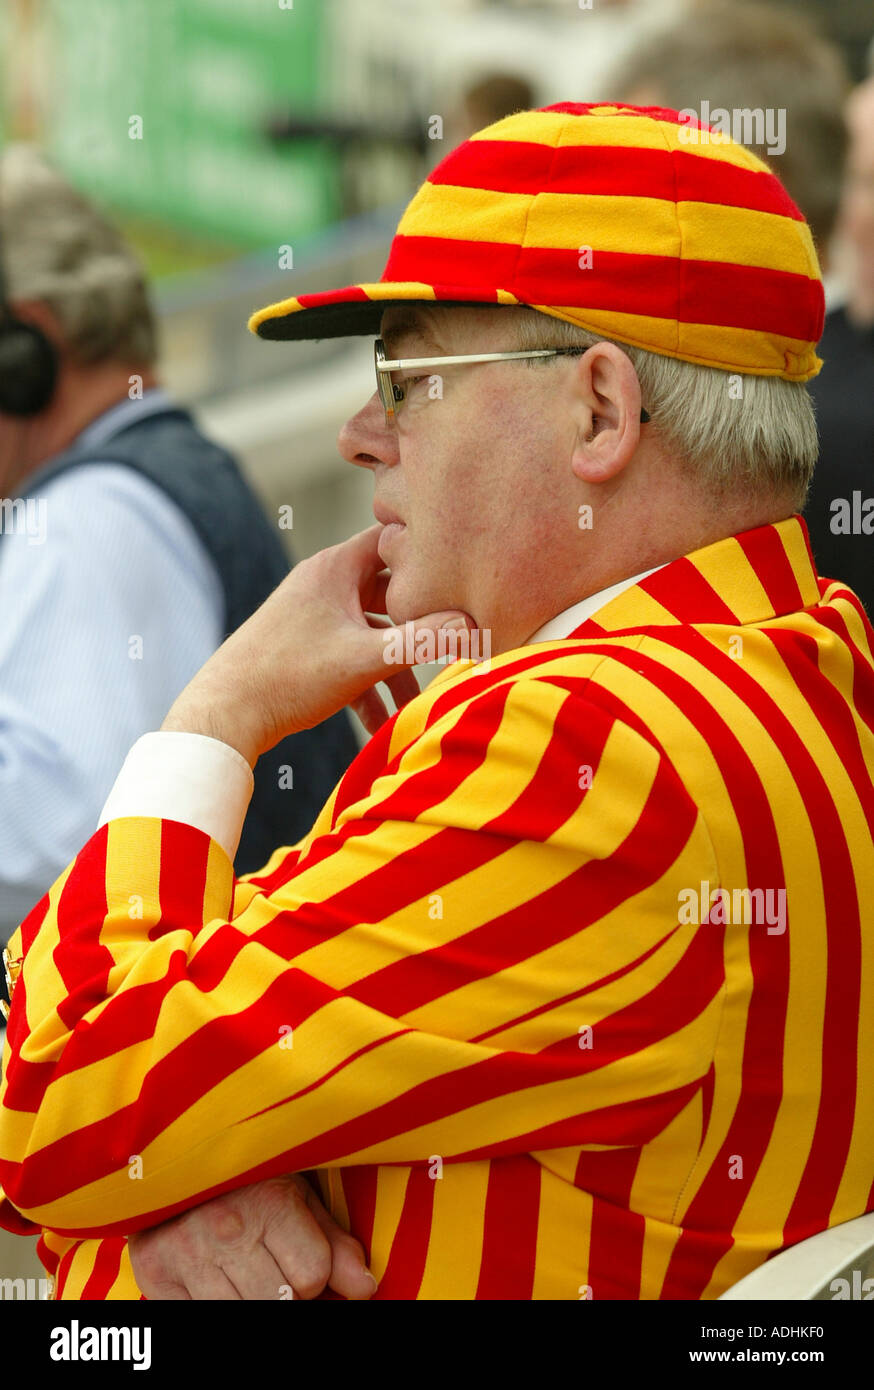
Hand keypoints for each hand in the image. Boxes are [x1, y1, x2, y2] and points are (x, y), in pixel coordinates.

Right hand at [128, 1173, 375, 1299]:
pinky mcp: (155, 1274)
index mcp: (270, 1200)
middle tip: (269, 1260)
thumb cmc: (245, 1178)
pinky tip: (214, 1276)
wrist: (170, 1159)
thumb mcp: (297, 1193)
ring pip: (244, 1313)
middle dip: (284, 1289)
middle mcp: (227, 1227)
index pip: (314, 1275)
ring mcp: (187, 1253)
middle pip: (282, 1301)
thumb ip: (333, 1242)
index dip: (314, 1272)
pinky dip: (214, 1304)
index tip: (298, 1253)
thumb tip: (364, 1289)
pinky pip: (199, 1317)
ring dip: (250, 1298)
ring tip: (244, 1268)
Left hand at [161, 524, 475, 762]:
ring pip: (372, 630)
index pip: (393, 538)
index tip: (462, 566)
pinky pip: (350, 657)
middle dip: (421, 619)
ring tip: (418, 703)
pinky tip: (383, 724)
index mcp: (335, 569)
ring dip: (396, 665)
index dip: (428, 549)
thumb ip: (421, 642)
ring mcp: (313, 617)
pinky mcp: (304, 649)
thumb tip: (473, 627)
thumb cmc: (288, 677)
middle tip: (456, 638)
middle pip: (389, 589)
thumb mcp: (364, 659)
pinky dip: (369, 684)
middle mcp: (324, 584)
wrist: (224, 715)